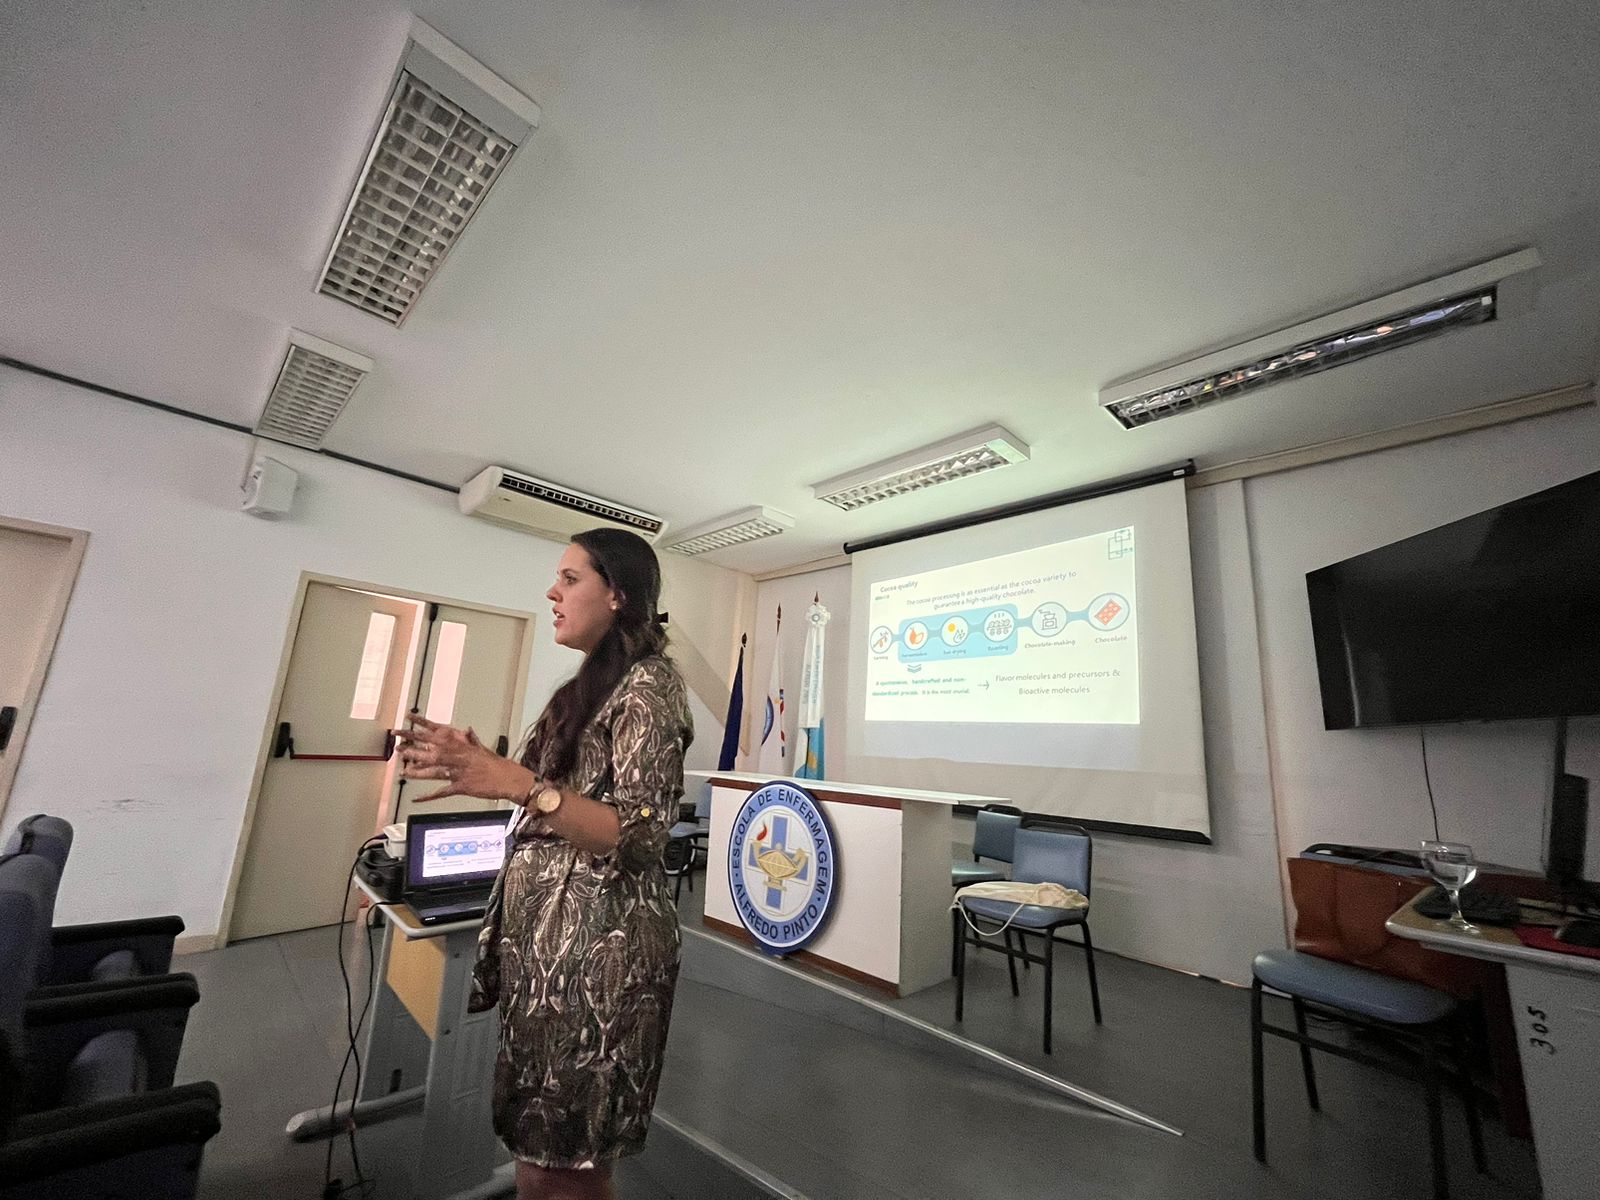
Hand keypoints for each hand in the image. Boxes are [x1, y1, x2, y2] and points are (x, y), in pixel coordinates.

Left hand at [394, 714, 530, 803]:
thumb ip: (472, 740)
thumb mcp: (484, 749)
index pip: (438, 733)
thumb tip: (467, 730)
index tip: (409, 719)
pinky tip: (417, 799)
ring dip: (418, 772)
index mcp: (462, 746)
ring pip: (433, 771)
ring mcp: (459, 772)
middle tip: (398, 747)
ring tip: (403, 772)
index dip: (422, 725)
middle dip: (413, 749)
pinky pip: (442, 792)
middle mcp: (459, 757)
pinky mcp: (461, 787)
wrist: (510, 778)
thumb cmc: (498, 765)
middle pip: (431, 751)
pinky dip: (428, 796)